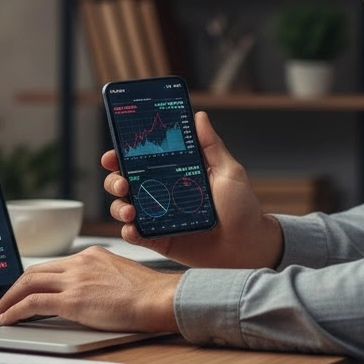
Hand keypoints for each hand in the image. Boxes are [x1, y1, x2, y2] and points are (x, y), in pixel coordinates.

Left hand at [0, 246, 179, 332]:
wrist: (158, 298)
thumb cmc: (148, 292)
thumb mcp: (119, 275)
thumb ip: (99, 278)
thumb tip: (87, 293)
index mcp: (92, 255)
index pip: (54, 264)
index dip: (35, 276)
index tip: (25, 287)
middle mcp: (80, 262)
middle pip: (36, 270)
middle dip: (16, 285)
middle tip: (5, 299)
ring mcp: (75, 280)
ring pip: (29, 283)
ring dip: (10, 298)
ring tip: (1, 310)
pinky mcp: (73, 300)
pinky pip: (33, 303)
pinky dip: (16, 310)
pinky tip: (8, 318)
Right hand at [103, 111, 281, 269]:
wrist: (249, 247)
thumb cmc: (242, 209)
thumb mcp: (229, 172)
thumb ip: (211, 145)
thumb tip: (199, 116)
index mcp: (176, 173)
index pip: (143, 160)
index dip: (124, 154)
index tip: (115, 152)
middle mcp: (163, 193)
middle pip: (126, 182)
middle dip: (115, 180)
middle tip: (123, 182)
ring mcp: (160, 217)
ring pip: (124, 208)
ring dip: (119, 207)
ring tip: (130, 210)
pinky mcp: (160, 239)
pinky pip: (136, 235)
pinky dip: (128, 232)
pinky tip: (133, 229)